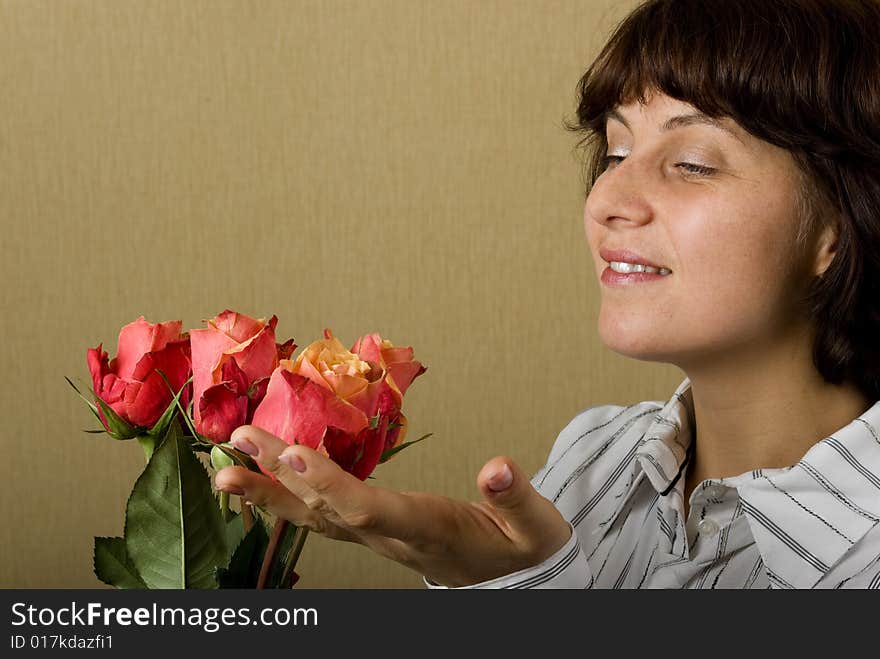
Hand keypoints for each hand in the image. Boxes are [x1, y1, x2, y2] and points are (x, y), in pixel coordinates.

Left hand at [214, 425, 571, 587]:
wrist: (514, 583)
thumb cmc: (523, 550)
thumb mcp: (535, 526)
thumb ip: (516, 497)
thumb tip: (497, 465)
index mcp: (427, 530)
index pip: (369, 510)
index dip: (329, 485)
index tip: (291, 454)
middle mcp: (392, 538)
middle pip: (327, 511)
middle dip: (279, 477)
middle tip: (237, 444)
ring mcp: (380, 539)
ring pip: (316, 518)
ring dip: (270, 490)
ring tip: (228, 465)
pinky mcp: (378, 532)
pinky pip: (324, 516)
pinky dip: (289, 495)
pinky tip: (266, 477)